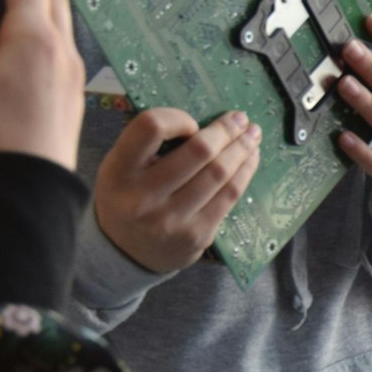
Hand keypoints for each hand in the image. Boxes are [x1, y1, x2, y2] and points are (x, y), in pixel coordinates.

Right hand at [95, 107, 261, 272]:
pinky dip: (245, 171)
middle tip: (240, 118)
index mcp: (119, 170)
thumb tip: (203, 121)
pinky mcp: (198, 234)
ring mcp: (172, 219)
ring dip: (242, 148)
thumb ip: (148, 143)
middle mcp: (143, 196)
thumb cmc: (127, 196)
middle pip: (198, 151)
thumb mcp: (120, 166)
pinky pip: (230, 195)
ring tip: (252, 135)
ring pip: (220, 173)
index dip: (177, 118)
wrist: (123, 253)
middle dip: (225, 130)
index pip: (150, 127)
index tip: (192, 122)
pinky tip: (250, 158)